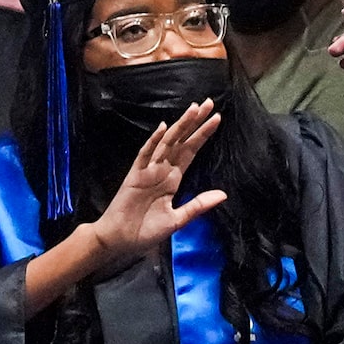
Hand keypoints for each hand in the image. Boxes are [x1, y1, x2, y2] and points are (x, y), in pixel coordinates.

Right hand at [82, 102, 225, 274]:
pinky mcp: (135, 176)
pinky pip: (145, 155)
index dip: (202, 135)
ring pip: (166, 143)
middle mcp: (162, 170)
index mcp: (173, 179)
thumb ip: (198, 205)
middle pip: (181, 141)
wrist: (120, 240)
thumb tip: (223, 194)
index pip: (191, 151)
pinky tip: (163, 129)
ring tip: (194, 110)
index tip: (217, 119)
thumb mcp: (178, 219)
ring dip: (180, 126)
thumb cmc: (145, 231)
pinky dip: (153, 142)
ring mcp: (148, 171)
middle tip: (210, 103)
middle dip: (195, 122)